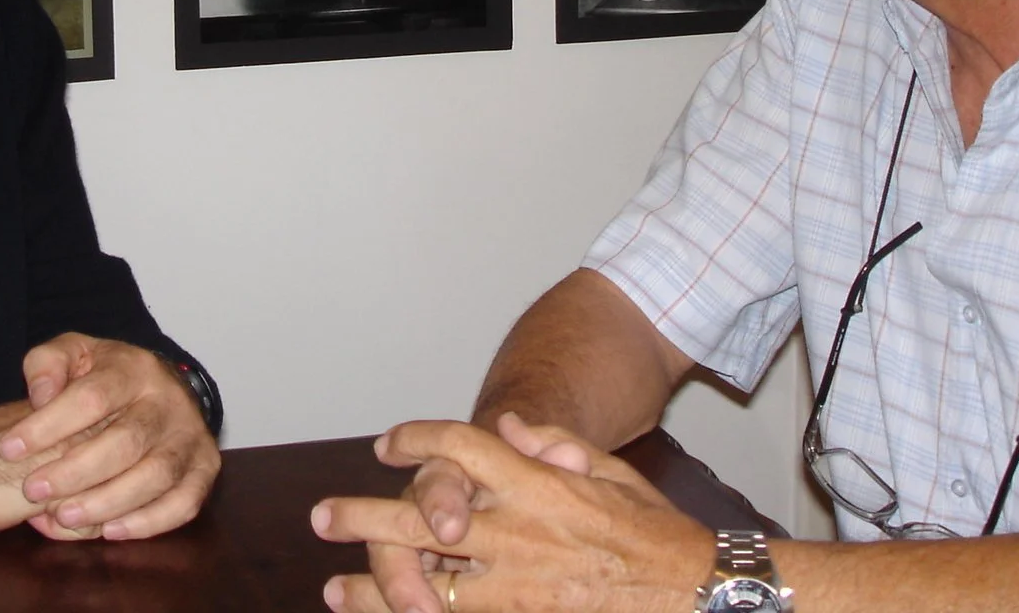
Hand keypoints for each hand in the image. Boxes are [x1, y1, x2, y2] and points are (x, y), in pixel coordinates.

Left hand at [0, 334, 219, 540]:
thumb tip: (41, 396)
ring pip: (156, 476)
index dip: (48, 426)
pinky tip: (110, 531)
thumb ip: (47, 364)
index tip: (9, 449)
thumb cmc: (106, 377)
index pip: (91, 396)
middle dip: (75, 472)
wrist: (161, 386)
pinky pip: (185, 502)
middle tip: (33, 490)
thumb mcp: (73, 354)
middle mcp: (170, 401)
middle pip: (126, 441)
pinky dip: (149, 522)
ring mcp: (191, 436)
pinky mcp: (205, 467)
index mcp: (134, 368)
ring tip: (64, 516)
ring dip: (107, 503)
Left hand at [313, 417, 711, 612]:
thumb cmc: (655, 529)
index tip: (387, 443)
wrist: (697, 590)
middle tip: (321, 518)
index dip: (417, 439)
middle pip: (422, 520)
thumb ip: (556, 444)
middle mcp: (519, 534)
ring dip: (376, 589)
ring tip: (334, 590)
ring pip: (428, 586)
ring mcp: (520, 586)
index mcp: (538, 485)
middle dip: (365, 518)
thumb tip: (513, 428)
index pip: (462, 448)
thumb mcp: (610, 469)